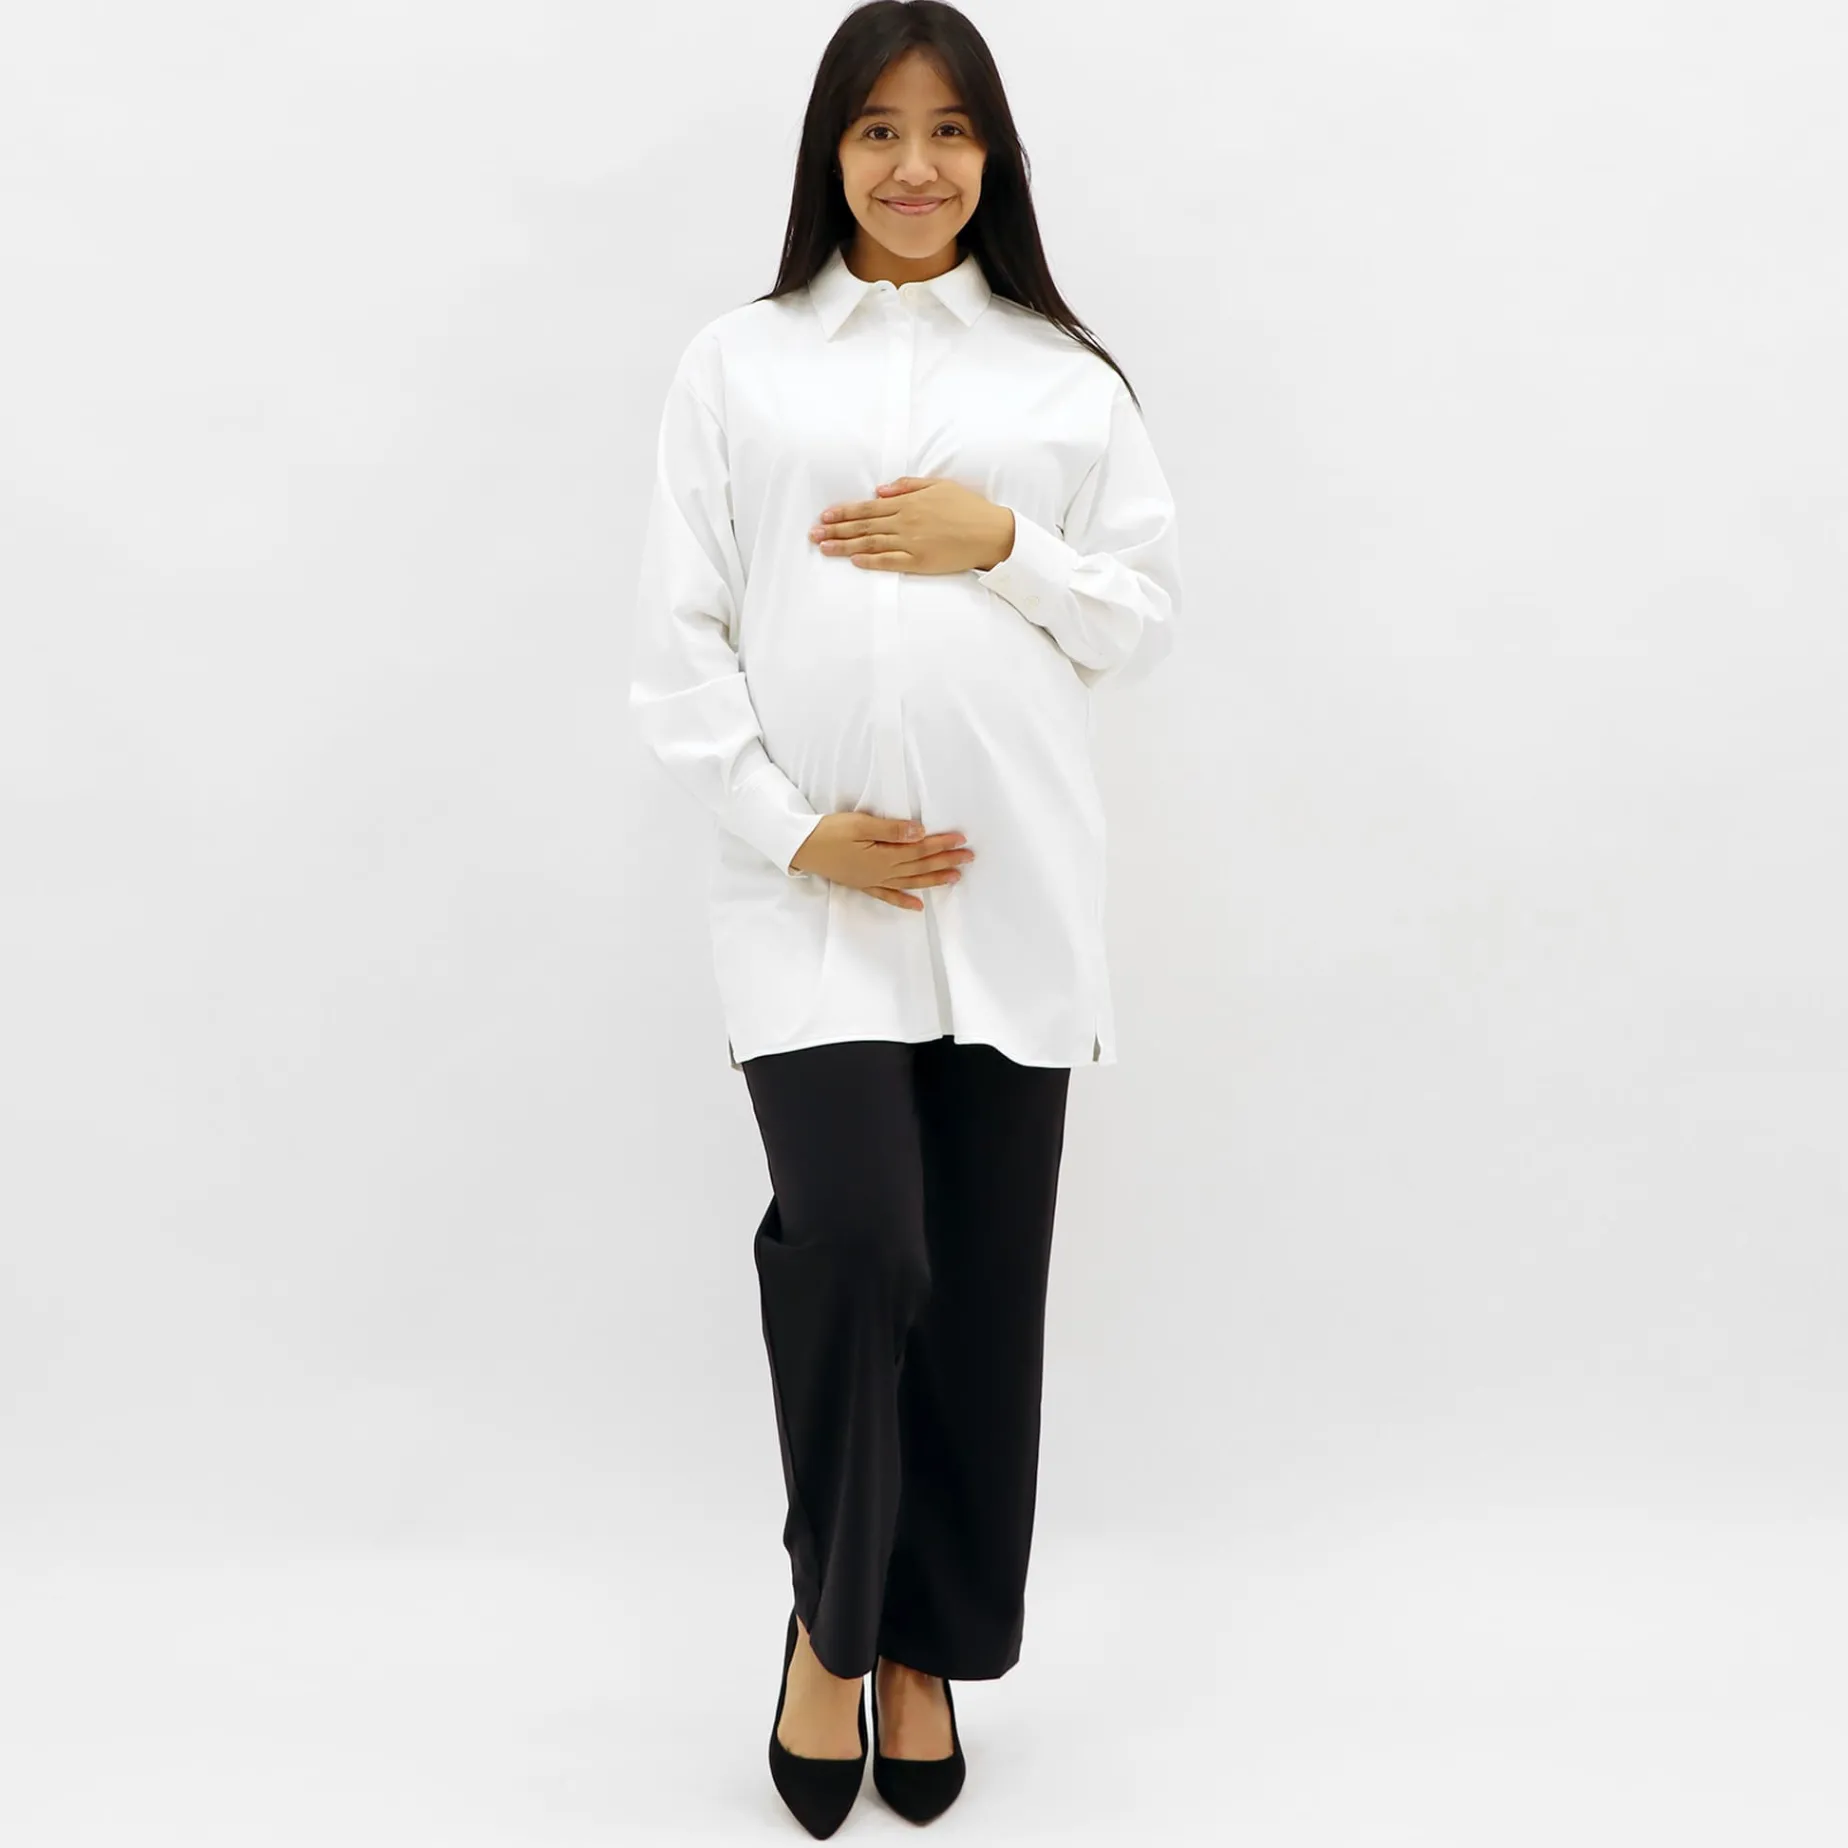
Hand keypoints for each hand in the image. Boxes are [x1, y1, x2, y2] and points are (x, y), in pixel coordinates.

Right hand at [790, 811, 974, 909]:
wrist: (801, 848)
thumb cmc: (828, 832)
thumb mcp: (860, 825)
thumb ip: (891, 830)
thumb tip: (919, 833)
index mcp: (883, 856)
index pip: (919, 848)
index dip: (942, 844)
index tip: (961, 840)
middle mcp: (882, 871)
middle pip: (920, 865)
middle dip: (946, 861)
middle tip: (969, 858)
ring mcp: (873, 880)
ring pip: (910, 881)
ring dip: (934, 879)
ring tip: (955, 878)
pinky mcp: (863, 884)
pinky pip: (888, 896)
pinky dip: (904, 901)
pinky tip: (918, 907)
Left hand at [809, 477, 1014, 575]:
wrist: (991, 532)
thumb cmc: (967, 508)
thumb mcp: (939, 485)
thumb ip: (908, 486)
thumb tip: (880, 490)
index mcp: (908, 503)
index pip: (868, 507)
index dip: (843, 512)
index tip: (824, 515)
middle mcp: (905, 521)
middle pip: (863, 525)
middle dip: (835, 529)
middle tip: (813, 533)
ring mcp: (911, 542)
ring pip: (871, 543)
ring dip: (845, 546)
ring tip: (824, 547)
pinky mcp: (920, 561)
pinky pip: (890, 561)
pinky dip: (871, 560)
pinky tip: (854, 560)